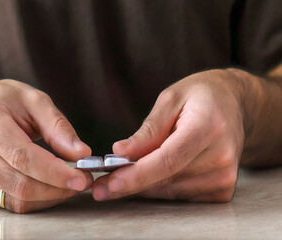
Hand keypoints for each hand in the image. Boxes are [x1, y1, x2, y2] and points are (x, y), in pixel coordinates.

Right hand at [0, 79, 91, 212]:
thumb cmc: (9, 102)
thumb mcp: (36, 101)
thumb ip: (59, 127)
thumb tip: (81, 154)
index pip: (23, 157)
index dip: (55, 172)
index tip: (81, 177)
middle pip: (21, 184)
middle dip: (58, 188)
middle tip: (83, 181)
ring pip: (18, 200)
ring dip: (52, 196)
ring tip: (70, 183)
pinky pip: (13, 205)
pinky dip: (39, 201)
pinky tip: (52, 187)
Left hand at [92, 69, 243, 201]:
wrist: (234, 105)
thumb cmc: (200, 97)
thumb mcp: (170, 99)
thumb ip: (148, 130)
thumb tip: (121, 153)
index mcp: (208, 127)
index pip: (168, 160)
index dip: (136, 175)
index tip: (108, 184)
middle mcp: (221, 156)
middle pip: (166, 179)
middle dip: (129, 184)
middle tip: (101, 185)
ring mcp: (225, 176)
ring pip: (169, 191)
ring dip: (143, 186)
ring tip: (123, 175)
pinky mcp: (223, 189)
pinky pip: (181, 196)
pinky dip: (161, 187)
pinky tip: (153, 173)